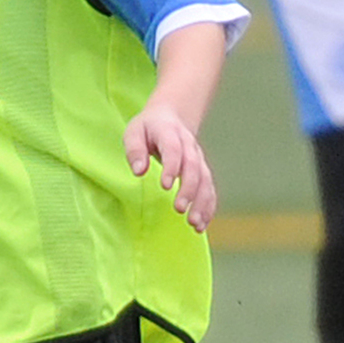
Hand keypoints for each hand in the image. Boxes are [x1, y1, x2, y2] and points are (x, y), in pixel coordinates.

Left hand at [123, 105, 217, 230]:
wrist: (171, 117)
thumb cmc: (148, 128)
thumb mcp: (134, 132)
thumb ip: (135, 150)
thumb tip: (138, 172)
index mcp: (170, 134)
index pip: (174, 150)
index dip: (172, 168)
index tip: (165, 186)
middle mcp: (189, 147)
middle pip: (194, 168)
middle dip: (188, 190)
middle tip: (179, 209)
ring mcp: (198, 159)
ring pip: (205, 181)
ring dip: (202, 203)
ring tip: (194, 224)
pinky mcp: (202, 171)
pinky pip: (209, 189)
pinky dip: (208, 207)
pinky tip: (201, 225)